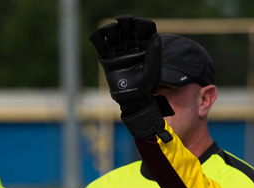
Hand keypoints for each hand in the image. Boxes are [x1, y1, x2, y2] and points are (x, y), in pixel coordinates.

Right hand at [89, 15, 173, 140]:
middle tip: (123, 21)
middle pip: (127, 29)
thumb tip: (155, 36)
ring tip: (111, 29)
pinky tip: (99, 35)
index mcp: (144, 48)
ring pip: (113, 34)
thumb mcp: (151, 69)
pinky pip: (100, 45)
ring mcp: (118, 52)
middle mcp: (131, 48)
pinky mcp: (107, 58)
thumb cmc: (144, 86)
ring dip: (111, 28)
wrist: (132, 100)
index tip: (140, 22)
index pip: (143, 31)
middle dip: (125, 23)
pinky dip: (97, 37)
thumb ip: (153, 54)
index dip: (142, 24)